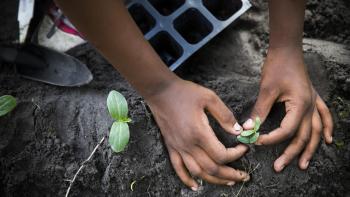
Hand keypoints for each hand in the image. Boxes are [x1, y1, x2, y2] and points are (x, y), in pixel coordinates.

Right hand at [146, 79, 249, 189]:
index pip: (221, 155)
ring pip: (198, 172)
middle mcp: (188, 145)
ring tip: (228, 182)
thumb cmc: (185, 93)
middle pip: (212, 169)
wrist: (160, 91)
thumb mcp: (209, 98)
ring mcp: (178, 148)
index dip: (236, 155)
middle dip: (230, 175)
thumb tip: (238, 131)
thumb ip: (225, 115)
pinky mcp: (171, 146)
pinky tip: (196, 185)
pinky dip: (187, 180)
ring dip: (214, 180)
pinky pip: (178, 168)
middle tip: (244, 176)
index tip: (244, 147)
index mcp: (199, 133)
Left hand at [243, 48, 332, 171]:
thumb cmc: (276, 67)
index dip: (270, 139)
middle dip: (291, 153)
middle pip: (303, 136)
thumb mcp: (266, 90)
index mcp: (300, 105)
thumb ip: (259, 111)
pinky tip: (327, 139)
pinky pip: (323, 116)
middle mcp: (310, 107)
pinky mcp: (312, 98)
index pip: (286, 131)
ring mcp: (313, 102)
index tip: (255, 142)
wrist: (286, 49)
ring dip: (310, 148)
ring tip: (303, 164)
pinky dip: (326, 128)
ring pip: (315, 131)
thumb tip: (248, 129)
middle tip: (279, 167)